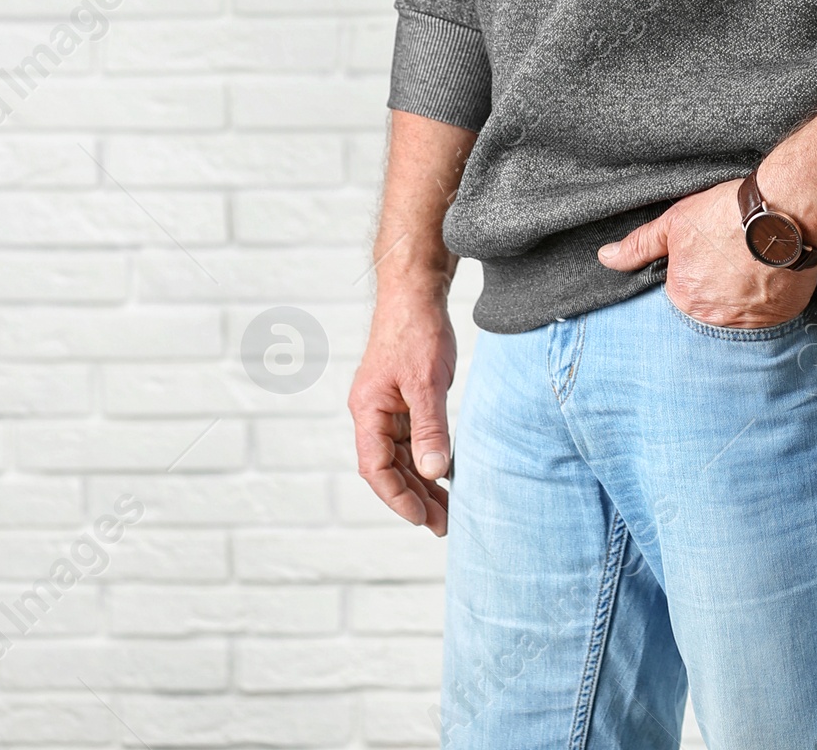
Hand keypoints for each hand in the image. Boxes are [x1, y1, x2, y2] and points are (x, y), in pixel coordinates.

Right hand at [348, 286, 456, 535]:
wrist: (417, 292)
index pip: (375, 467)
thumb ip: (430, 429)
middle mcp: (373, 412)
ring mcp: (388, 407)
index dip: (397, 497)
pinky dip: (427, 460)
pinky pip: (412, 440)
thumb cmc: (417, 330)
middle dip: (415, 498)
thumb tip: (433, 474)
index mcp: (368, 409)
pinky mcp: (404, 400)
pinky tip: (447, 475)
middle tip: (444, 525)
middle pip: (389, 468)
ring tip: (448, 511)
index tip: (423, 518)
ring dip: (422, 484)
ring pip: (401, 457)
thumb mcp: (427, 382)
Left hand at [597, 179, 816, 328]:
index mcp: (683, 296)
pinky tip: (767, 272)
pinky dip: (765, 297)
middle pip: (707, 305)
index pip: (679, 291)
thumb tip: (606, 258)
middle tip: (729, 256)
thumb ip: (639, 245)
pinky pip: (765, 315)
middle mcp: (713, 318)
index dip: (693, 270)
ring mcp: (748, 322)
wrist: (783, 214)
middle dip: (715, 285)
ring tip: (749, 261)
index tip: (708, 254)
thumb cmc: (726, 214)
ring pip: (737, 312)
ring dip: (740, 294)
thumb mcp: (675, 222)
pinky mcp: (778, 319)